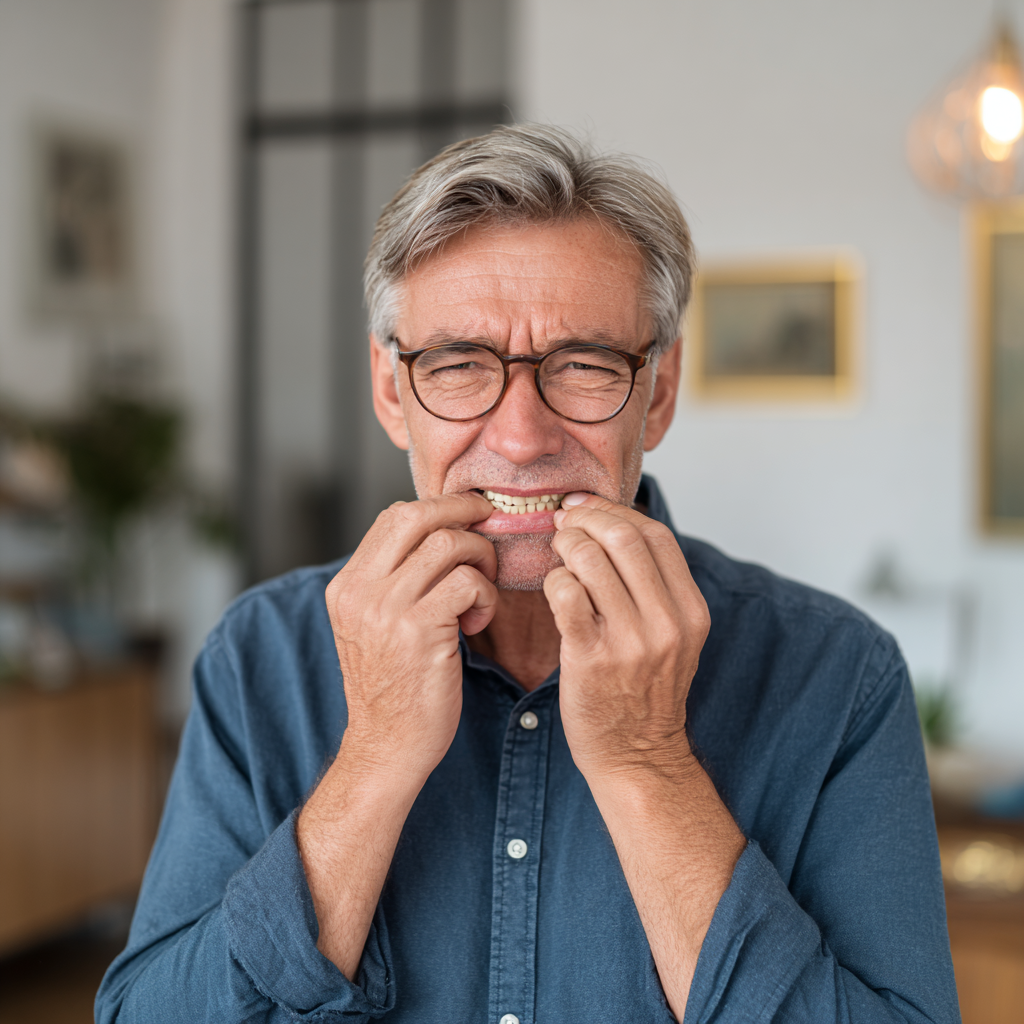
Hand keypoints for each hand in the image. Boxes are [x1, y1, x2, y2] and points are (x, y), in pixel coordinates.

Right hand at [326, 492, 497, 785]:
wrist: (386, 747)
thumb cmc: (394, 687)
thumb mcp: (374, 626)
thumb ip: (393, 581)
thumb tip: (438, 532)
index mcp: (347, 585)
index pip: (394, 517)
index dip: (439, 507)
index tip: (470, 514)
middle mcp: (360, 591)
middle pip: (417, 516)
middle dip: (464, 511)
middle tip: (491, 524)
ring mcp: (386, 609)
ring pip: (449, 544)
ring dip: (480, 561)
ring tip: (480, 594)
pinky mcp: (418, 631)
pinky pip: (467, 582)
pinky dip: (485, 595)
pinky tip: (477, 621)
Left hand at [543, 493, 709, 781]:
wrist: (637, 756)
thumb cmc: (646, 690)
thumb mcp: (673, 635)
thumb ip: (655, 586)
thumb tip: (613, 523)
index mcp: (691, 611)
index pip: (656, 535)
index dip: (616, 510)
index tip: (587, 506)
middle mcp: (666, 623)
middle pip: (624, 538)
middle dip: (586, 519)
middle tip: (565, 523)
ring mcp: (630, 642)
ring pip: (590, 560)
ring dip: (566, 546)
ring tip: (558, 554)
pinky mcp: (591, 658)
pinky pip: (566, 594)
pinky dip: (554, 580)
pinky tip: (555, 589)